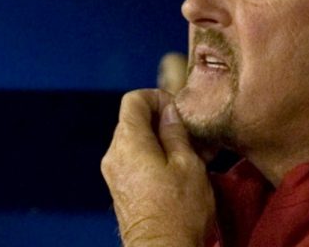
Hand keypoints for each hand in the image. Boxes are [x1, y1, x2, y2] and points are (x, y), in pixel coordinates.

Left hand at [101, 90, 214, 246]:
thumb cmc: (178, 211)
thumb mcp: (188, 164)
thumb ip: (176, 132)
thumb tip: (170, 112)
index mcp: (128, 143)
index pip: (134, 100)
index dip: (158, 97)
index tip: (179, 110)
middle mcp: (114, 155)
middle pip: (134, 121)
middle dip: (164, 121)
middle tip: (193, 133)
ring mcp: (115, 174)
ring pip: (137, 142)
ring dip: (163, 141)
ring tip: (194, 154)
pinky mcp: (121, 190)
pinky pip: (136, 162)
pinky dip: (156, 158)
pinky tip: (181, 170)